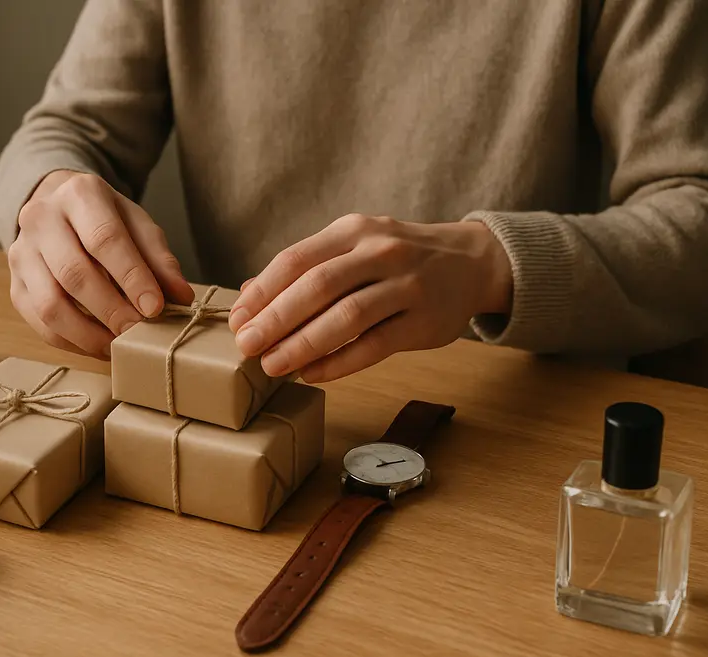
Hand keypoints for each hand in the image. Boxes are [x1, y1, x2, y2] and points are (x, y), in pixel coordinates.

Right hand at [8, 170, 193, 356]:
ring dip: (88, 333)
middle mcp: (41, 218)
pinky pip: (39, 323)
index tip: (155, 308)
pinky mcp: (14, 285)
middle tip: (139, 331)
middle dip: (111, 309)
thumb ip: (160, 259)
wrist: (59, 210)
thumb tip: (181, 297)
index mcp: (79, 194)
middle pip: (74, 273)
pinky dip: (71, 341)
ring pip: (50, 304)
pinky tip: (99, 346)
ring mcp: (21, 253)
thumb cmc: (106, 221)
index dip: (131, 277)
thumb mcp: (138, 227)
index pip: (104, 239)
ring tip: (120, 345)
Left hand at [228, 214, 511, 381]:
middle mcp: (380, 251)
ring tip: (273, 365)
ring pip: (347, 316)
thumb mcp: (355, 246)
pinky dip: (339, 362)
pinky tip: (312, 374)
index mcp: (353, 230)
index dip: (263, 292)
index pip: (297, 259)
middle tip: (246, 346)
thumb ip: (307, 268)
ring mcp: (406, 285)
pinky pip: (375, 345)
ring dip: (304, 344)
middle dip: (277, 319)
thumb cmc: (398, 259)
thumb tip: (249, 297)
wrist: (470, 262)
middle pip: (318, 286)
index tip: (237, 320)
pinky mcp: (423, 320)